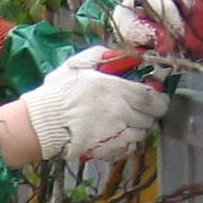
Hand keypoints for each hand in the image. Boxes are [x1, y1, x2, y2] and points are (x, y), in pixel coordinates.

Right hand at [17, 47, 165, 163]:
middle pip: (148, 117)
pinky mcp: (107, 148)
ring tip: (122, 122)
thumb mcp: (78, 64)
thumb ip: (102, 56)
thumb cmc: (58, 93)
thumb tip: (119, 54)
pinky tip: (115, 135)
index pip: (151, 98)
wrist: (43, 122)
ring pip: (140, 133)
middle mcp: (120, 112)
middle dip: (147, 114)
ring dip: (136, 128)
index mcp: (116, 90)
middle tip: (138, 109)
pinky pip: (128, 147)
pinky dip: (127, 142)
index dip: (159, 100)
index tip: (158, 100)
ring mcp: (115, 133)